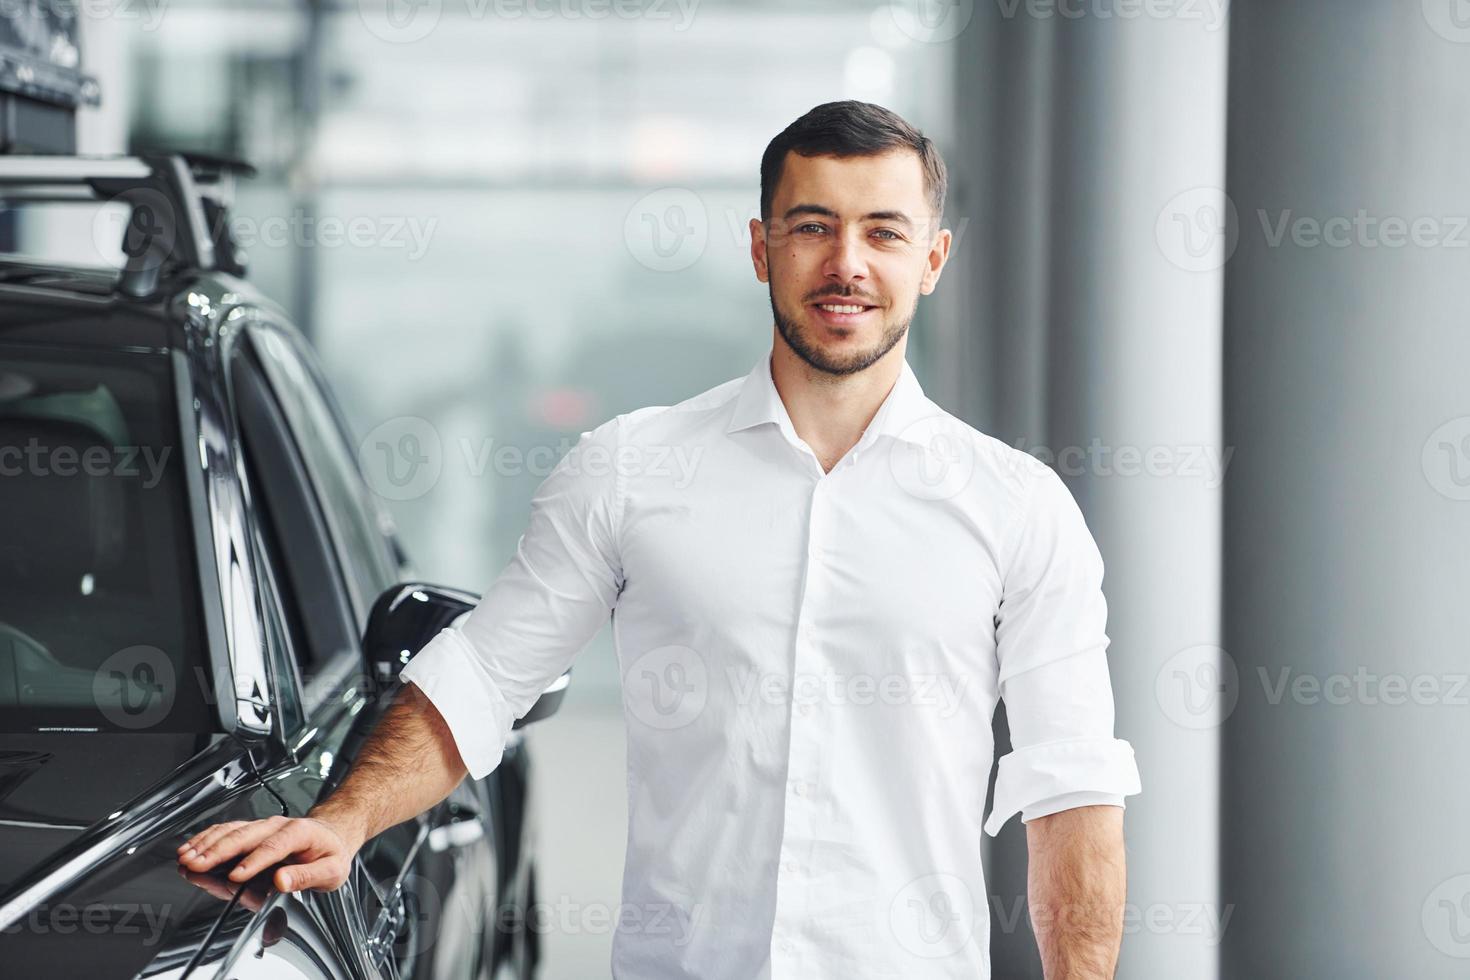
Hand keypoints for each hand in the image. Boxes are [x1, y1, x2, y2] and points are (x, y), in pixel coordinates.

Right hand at [176, 813, 362, 893]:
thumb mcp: (332, 870)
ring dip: (206, 844)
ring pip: (231, 831)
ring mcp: (262, 827)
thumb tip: (282, 881)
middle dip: (218, 851)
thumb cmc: (330, 854)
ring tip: (187, 858)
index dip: (253, 862)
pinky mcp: (251, 832)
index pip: (273, 847)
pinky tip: (190, 848)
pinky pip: (226, 831)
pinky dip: (206, 839)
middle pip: (245, 836)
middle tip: (196, 865)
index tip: (236, 876)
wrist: (331, 836)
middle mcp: (278, 826)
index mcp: (301, 833)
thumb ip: (308, 876)